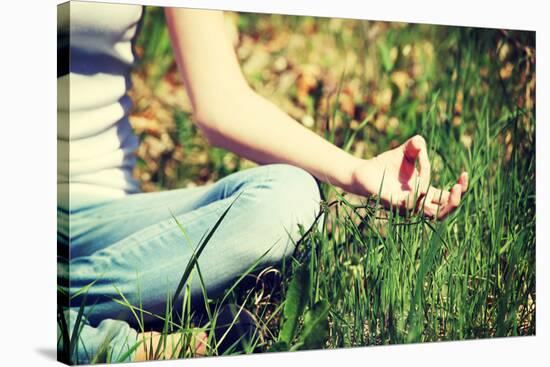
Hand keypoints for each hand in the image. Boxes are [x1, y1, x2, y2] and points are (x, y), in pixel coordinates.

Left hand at [350, 135, 467, 218]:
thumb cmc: (385, 164)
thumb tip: (420, 142)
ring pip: (427, 214)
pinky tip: (420, 189)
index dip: (460, 189)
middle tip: (458, 187)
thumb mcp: (405, 152)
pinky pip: (406, 207)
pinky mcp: (391, 204)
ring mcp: (404, 206)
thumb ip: (415, 146)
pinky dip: (415, 200)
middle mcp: (417, 203)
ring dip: (438, 203)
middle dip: (454, 202)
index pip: (447, 198)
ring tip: (439, 187)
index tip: (464, 174)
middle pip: (443, 213)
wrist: (362, 171)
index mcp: (424, 192)